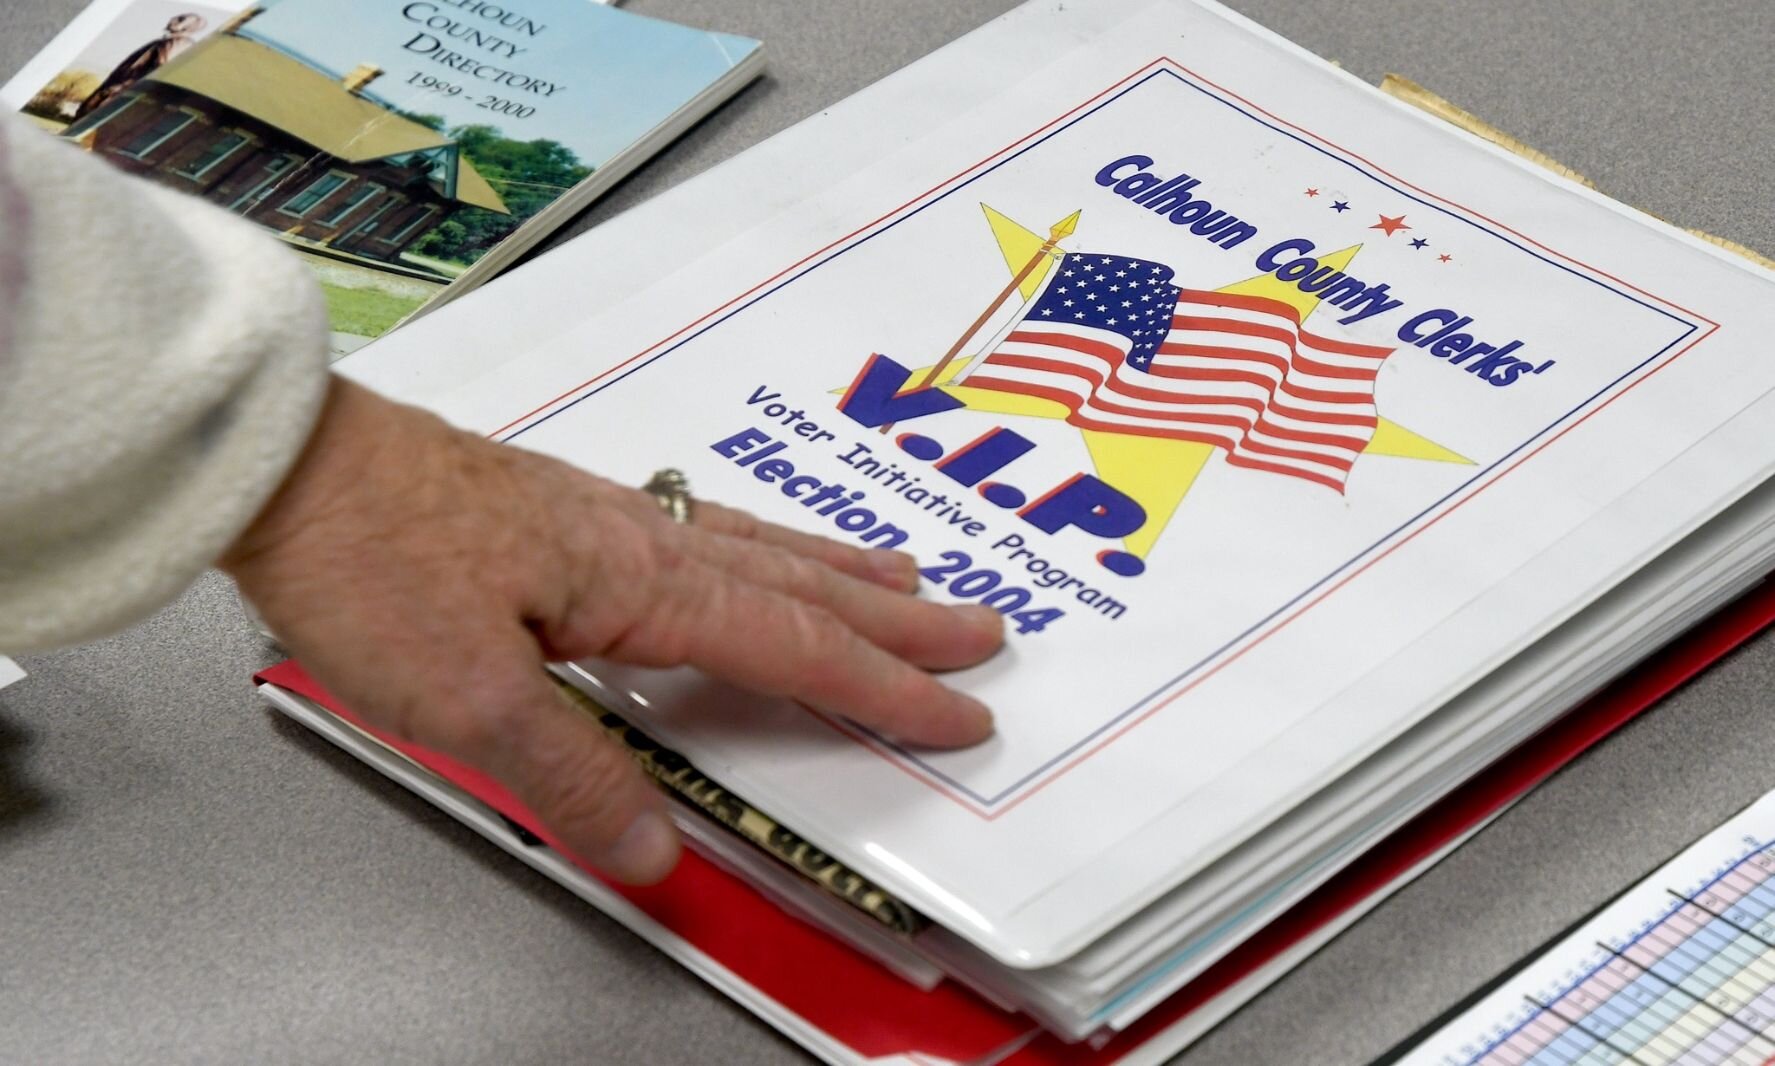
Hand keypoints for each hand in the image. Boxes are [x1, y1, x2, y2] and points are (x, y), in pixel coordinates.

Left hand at [221, 378, 1002, 884]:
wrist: (284, 463)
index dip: (883, 685)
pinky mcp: (564, 514)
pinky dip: (768, 548)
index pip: (793, 643)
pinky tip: (754, 554)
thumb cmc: (368, 555)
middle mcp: (642, 538)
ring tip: (903, 580)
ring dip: (844, 571)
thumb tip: (654, 853)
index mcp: (640, 580)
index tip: (956, 710)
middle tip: (978, 628)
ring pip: (758, 546)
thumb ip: (574, 776)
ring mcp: (607, 518)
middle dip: (897, 616)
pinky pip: (707, 532)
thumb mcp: (468, 697)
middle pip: (801, 581)